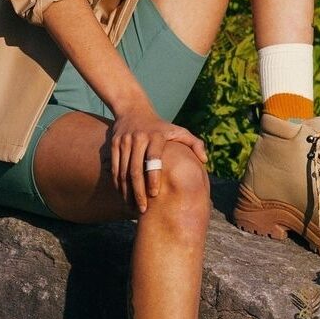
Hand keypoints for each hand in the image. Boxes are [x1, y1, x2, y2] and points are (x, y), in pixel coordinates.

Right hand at [109, 99, 207, 213]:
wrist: (133, 109)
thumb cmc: (161, 126)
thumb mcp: (179, 130)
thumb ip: (195, 143)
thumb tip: (205, 160)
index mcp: (156, 135)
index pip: (153, 158)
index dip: (154, 177)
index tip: (155, 194)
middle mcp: (139, 138)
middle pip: (136, 169)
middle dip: (139, 191)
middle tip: (143, 209)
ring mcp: (124, 141)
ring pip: (123, 171)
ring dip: (127, 192)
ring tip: (134, 207)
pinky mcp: (114, 144)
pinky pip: (115, 168)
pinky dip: (118, 184)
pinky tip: (124, 196)